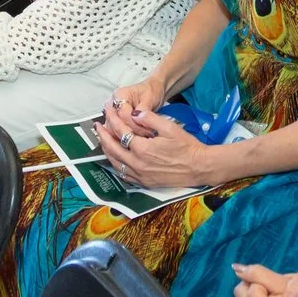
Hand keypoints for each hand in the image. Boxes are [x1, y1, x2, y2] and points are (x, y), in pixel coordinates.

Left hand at [95, 106, 222, 189]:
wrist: (199, 167)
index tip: (106, 113)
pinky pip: (124, 175)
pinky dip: (116, 165)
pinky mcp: (145, 183)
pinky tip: (115, 159)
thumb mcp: (170, 127)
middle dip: (103, 136)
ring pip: (116, 164)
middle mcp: (138, 163)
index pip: (121, 132)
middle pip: (113, 149)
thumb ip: (150, 119)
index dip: (112, 121)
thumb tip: (135, 113)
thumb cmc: (187, 146)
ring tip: (103, 141)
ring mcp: (140, 175)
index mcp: (143, 148)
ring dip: (107, 151)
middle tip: (98, 126)